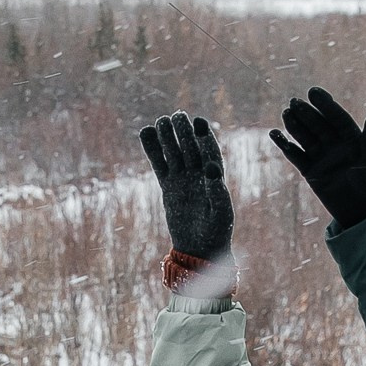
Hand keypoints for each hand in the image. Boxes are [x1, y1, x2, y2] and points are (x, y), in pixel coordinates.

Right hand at [139, 113, 233, 264]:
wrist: (199, 249)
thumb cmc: (216, 232)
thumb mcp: (220, 211)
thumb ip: (217, 189)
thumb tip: (212, 167)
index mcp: (215, 176)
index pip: (210, 150)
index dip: (204, 136)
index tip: (198, 122)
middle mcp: (199, 174)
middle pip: (190, 147)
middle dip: (184, 132)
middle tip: (177, 116)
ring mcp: (182, 178)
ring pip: (173, 152)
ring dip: (168, 137)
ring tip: (160, 121)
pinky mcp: (168, 186)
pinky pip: (159, 164)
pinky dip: (153, 150)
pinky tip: (146, 132)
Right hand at [271, 88, 365, 227]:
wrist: (365, 214)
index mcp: (353, 138)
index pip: (337, 118)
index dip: (326, 105)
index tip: (314, 92)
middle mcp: (336, 145)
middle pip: (318, 125)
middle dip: (307, 113)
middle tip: (295, 102)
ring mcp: (322, 157)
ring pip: (305, 137)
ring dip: (295, 125)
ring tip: (286, 113)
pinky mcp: (310, 172)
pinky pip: (295, 155)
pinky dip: (285, 145)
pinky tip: (275, 134)